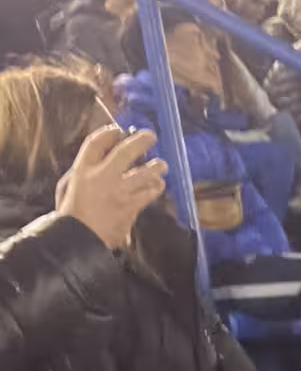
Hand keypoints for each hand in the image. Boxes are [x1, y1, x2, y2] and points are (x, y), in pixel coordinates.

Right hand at [56, 126, 167, 250]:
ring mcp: (118, 192)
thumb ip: (85, 172)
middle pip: (125, 152)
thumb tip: (103, 159)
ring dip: (156, 167)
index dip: (109, 133)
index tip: (118, 131)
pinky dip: (155, 188)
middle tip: (151, 136)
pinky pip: (148, 193)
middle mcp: (101, 177)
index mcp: (82, 170)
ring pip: (144, 173)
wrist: (78, 239)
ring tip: (162, 165)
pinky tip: (158, 185)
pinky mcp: (131, 207)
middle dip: (140, 141)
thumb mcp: (68, 186)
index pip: (95, 142)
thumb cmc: (71, 214)